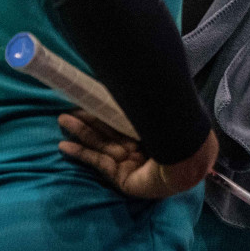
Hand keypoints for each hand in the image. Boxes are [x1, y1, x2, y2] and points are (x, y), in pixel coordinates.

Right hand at [58, 111, 217, 198]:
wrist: (186, 160)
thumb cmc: (177, 132)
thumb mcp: (158, 110)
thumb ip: (144, 100)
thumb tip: (135, 72)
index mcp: (153, 129)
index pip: (123, 119)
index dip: (104, 110)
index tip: (87, 99)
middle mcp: (141, 145)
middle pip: (109, 131)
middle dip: (88, 121)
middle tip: (67, 110)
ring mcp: (131, 162)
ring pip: (101, 144)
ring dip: (81, 133)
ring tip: (63, 120)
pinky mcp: (122, 178)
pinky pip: (98, 163)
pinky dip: (81, 154)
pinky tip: (64, 146)